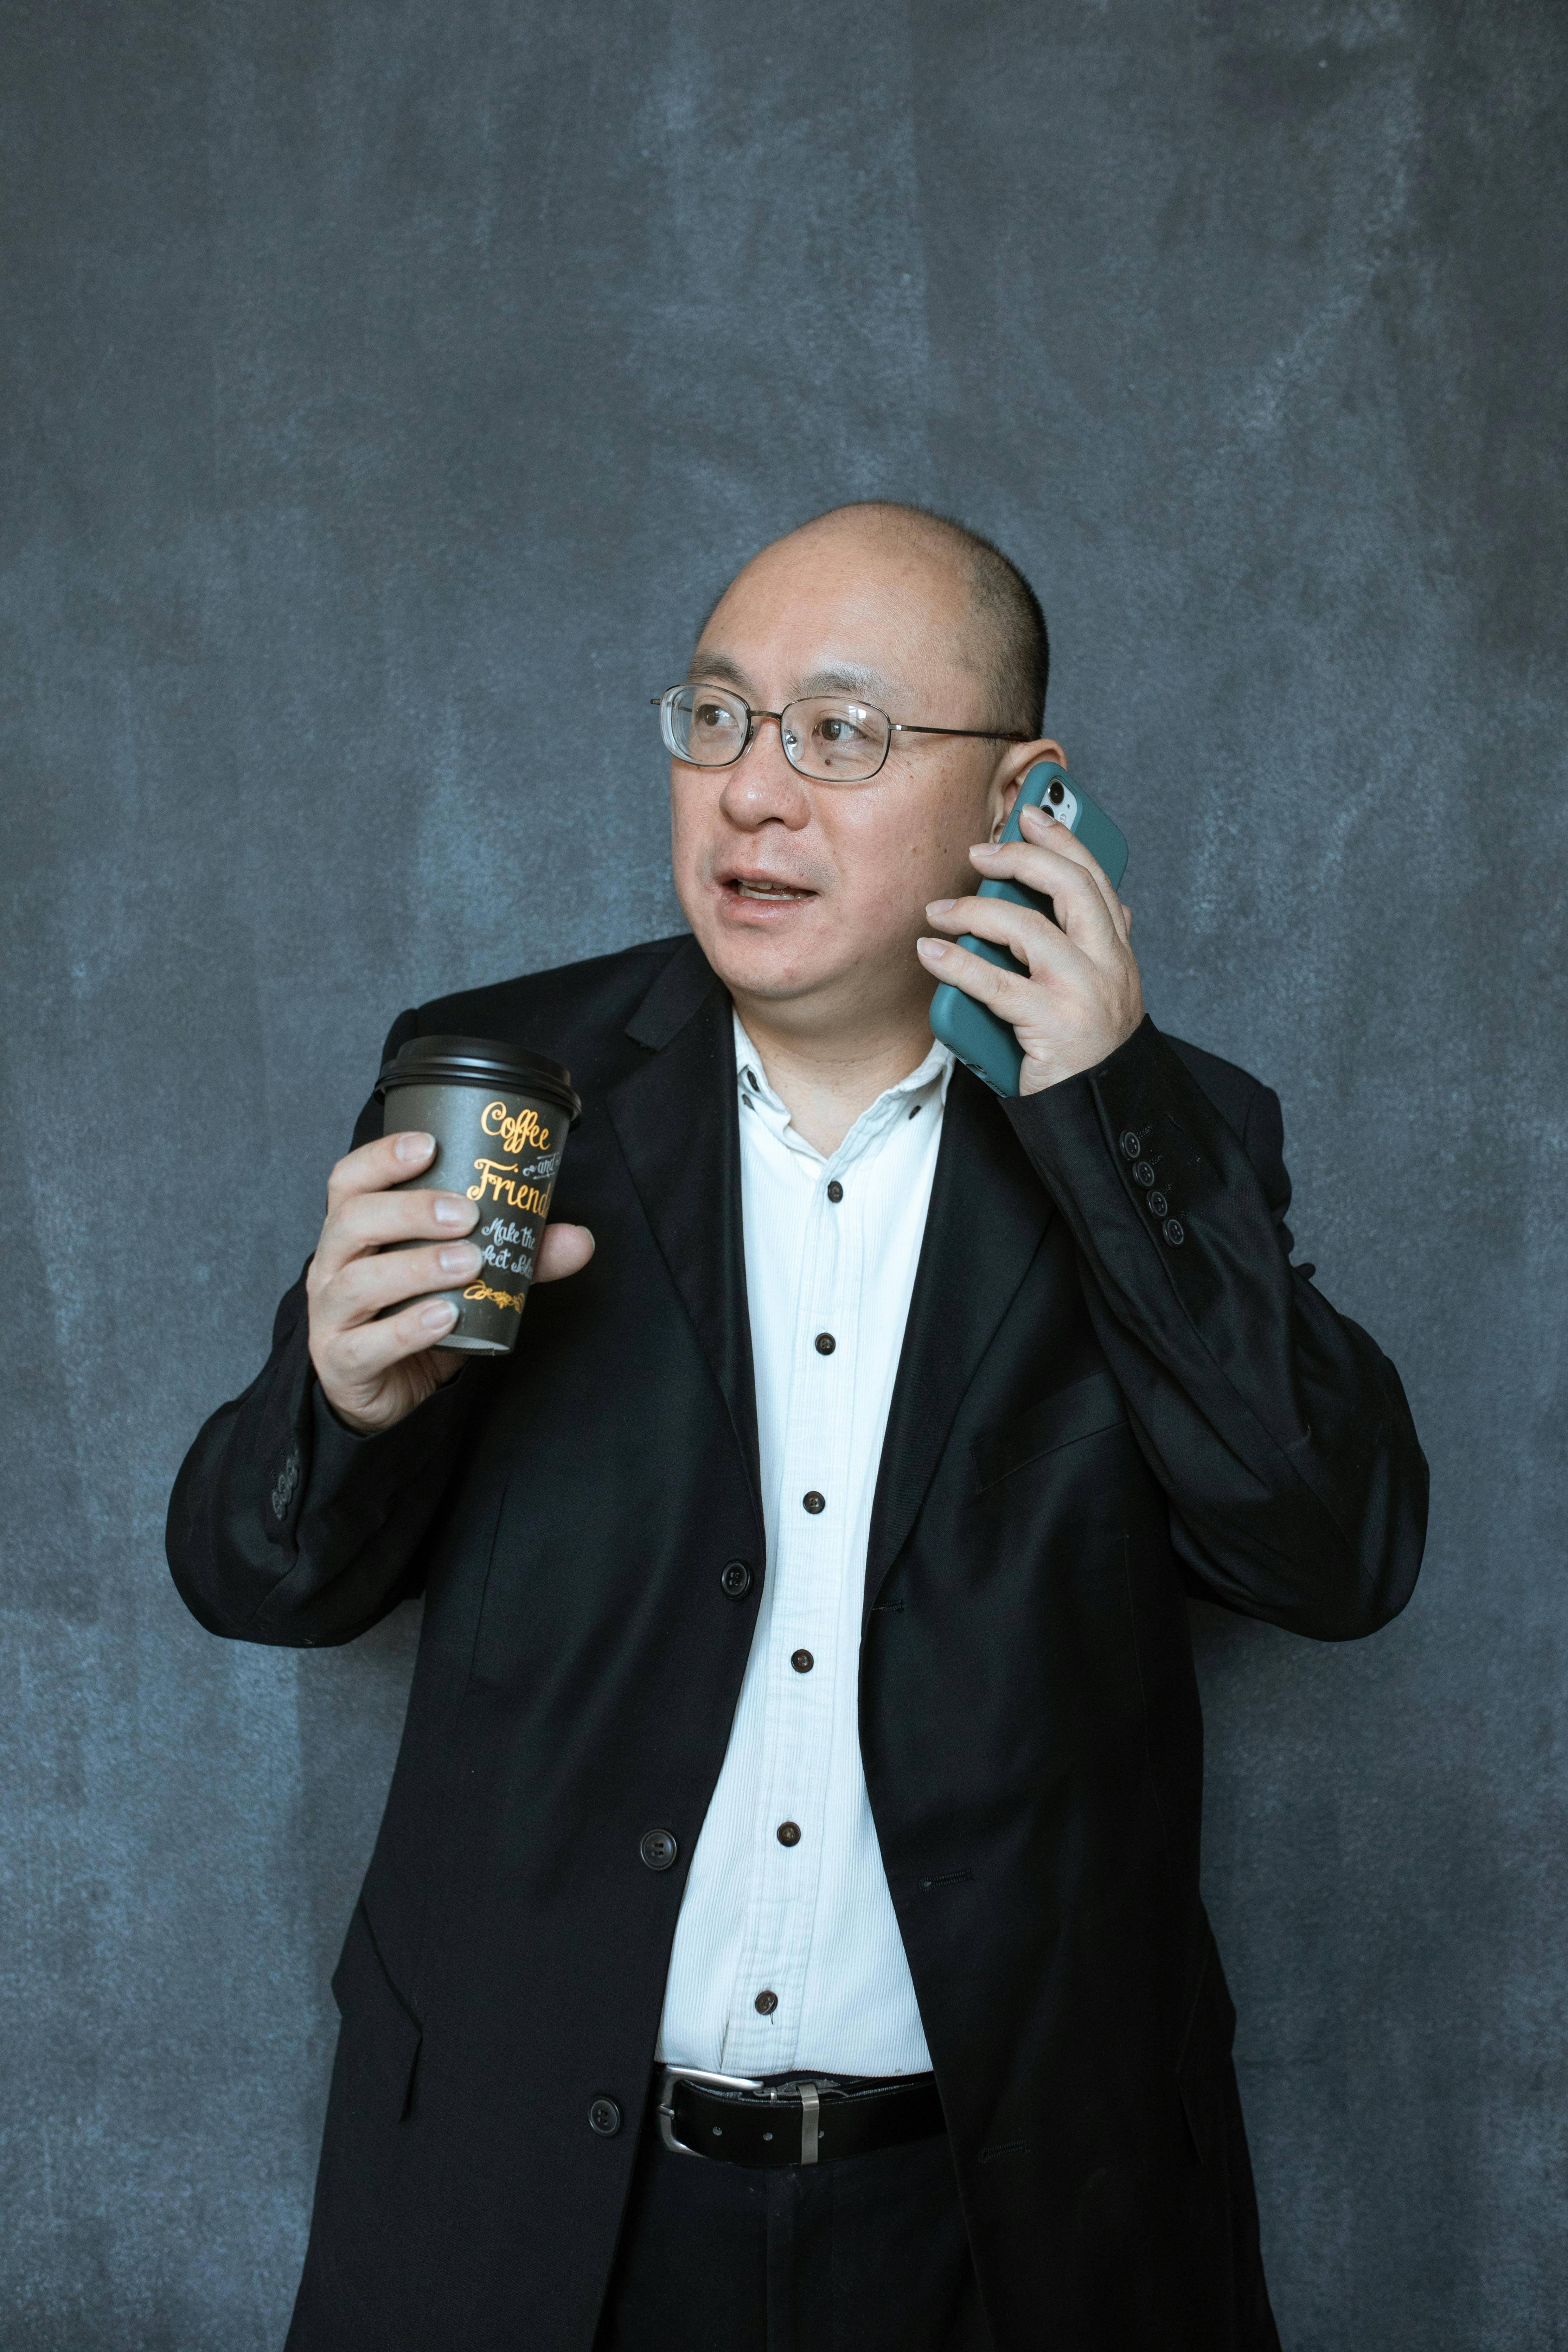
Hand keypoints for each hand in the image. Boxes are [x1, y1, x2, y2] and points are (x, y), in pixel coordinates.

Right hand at [306, 1131, 594, 1434]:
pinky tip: (445, 1317)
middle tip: (466, 1214)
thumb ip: (516, 1256)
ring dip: (417, 1267)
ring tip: (469, 1263)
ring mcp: (330, 1317)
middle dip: (410, 1211)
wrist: (386, 1389)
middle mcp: (331, 1267)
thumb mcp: (462, 1277)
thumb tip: (579, 1239)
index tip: (430, 1145)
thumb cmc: (415, 1312)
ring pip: (358, 1282)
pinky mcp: (341, 1363)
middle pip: (352, 1222)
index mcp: (354, 1232)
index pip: (349, 1181)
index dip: (381, 1157)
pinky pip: (366, 1345)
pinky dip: (408, 1328)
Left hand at [916, 801, 1143, 1093]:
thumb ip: (1096, 949)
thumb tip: (1096, 908)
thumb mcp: (1103, 991)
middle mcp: (1108, 965)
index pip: (1096, 879)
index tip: (1030, 814)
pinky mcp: (1053, 1025)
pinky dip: (957, 963)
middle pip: (1068, 887)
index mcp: (1118, 952)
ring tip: (939, 912)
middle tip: (978, 854)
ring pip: (1028, 929)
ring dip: (974, 913)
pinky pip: (996, 984)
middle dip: (1020, 859)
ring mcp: (1082, 993)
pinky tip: (932, 952)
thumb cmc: (1088, 1051)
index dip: (1063, 840)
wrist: (1103, 1112)